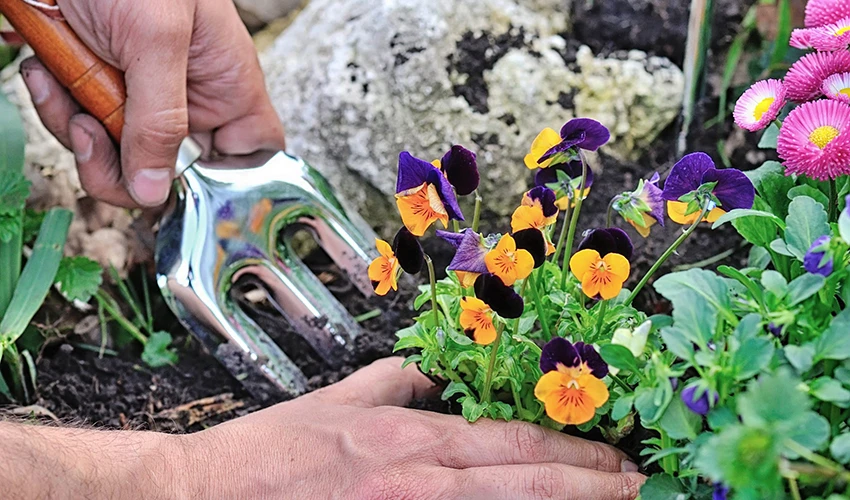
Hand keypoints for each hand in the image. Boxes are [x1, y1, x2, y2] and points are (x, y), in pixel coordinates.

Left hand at [19, 0, 284, 207]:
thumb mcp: (155, 38)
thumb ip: (159, 119)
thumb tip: (154, 191)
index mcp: (227, 86)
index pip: (254, 152)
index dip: (229, 180)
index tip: (182, 183)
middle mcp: (190, 99)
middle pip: (172, 171)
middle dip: (123, 163)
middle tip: (92, 130)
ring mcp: (143, 97)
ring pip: (120, 156)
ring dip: (77, 129)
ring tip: (60, 81)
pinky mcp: (101, 90)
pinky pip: (82, 128)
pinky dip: (56, 106)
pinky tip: (46, 70)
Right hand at [176, 357, 645, 498]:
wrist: (211, 497)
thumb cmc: (272, 452)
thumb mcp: (339, 398)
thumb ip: (395, 382)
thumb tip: (432, 374)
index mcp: (410, 436)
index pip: (512, 441)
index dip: (571, 451)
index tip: (613, 456)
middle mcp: (420, 479)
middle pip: (525, 481)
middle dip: (589, 485)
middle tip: (637, 485)